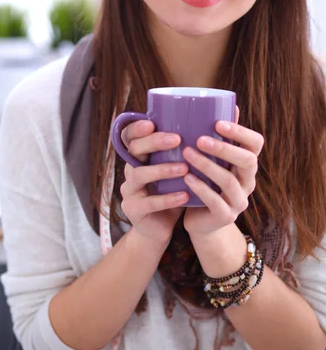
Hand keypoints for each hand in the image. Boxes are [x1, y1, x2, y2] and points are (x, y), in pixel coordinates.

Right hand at [119, 120, 188, 246]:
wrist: (159, 227)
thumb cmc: (173, 191)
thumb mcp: (178, 169)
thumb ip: (188, 150)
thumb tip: (221, 122)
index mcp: (140, 157)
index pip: (130, 136)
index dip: (137, 128)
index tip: (152, 122)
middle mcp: (130, 169)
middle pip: (134, 150)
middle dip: (154, 142)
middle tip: (176, 139)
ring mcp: (129, 190)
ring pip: (139, 175)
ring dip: (162, 169)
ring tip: (184, 168)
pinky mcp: (134, 210)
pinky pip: (148, 203)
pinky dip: (167, 198)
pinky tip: (185, 195)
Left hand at [183, 106, 263, 238]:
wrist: (201, 221)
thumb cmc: (206, 182)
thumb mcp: (213, 159)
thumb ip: (220, 136)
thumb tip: (230, 104)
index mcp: (246, 164)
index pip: (256, 143)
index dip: (240, 132)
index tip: (218, 122)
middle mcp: (248, 182)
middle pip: (248, 161)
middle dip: (224, 148)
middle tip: (200, 139)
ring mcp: (239, 201)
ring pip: (229, 181)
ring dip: (207, 165)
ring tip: (186, 153)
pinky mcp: (226, 216)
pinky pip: (216, 202)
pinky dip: (201, 188)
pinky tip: (186, 177)